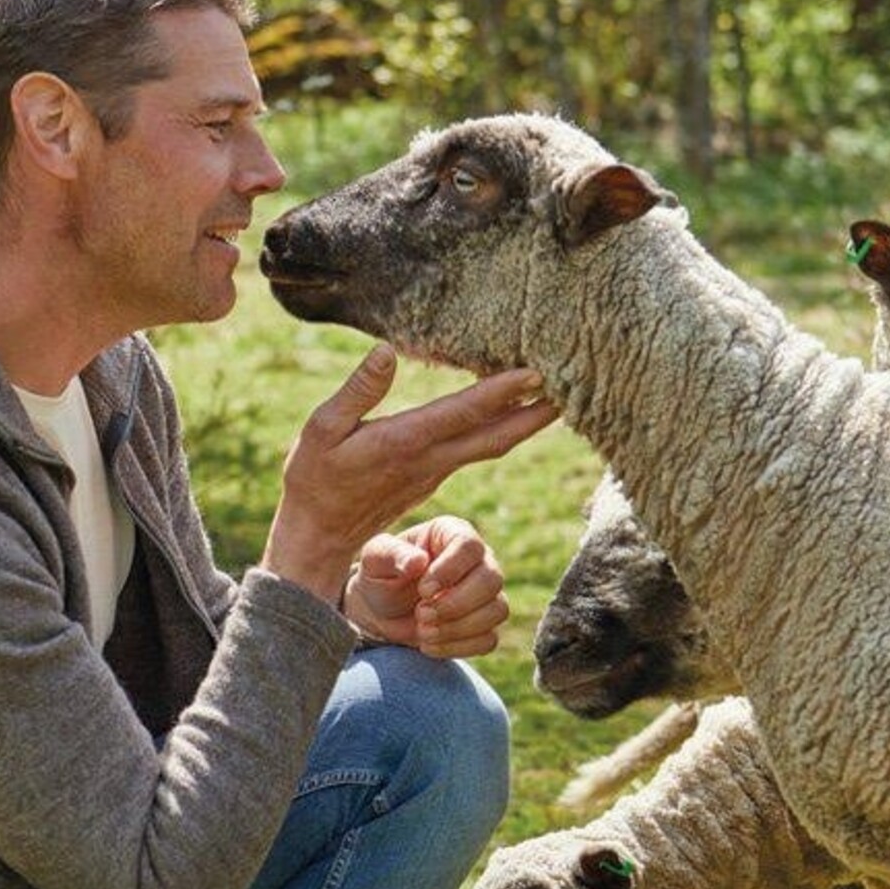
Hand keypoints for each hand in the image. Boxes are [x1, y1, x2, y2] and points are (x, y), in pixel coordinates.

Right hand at [261, 343, 553, 601]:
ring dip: (527, 421)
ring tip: (558, 394)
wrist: (318, 537)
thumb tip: (388, 352)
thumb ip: (358, 391)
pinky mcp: (433, 477)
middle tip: (576, 386)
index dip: (502, 392)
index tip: (537, 372)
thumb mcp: (322, 429)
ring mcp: (435, 472)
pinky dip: (502, 430)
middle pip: (496, 436)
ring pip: (492, 444)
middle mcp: (429, 460)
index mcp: (404, 443)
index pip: (464, 413)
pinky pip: (477, 450)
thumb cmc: (313, 479)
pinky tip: (514, 412)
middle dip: (536, 412)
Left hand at [343, 517, 510, 657]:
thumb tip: (418, 561)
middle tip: (421, 614)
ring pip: (497, 610)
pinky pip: (489, 639)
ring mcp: (486, 593)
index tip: (422, 590)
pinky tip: (429, 645)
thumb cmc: (380, 576)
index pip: (470, 546)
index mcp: (453, 534)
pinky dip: (458, 647)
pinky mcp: (484, 624)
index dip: (449, 571)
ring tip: (423, 631)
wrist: (380, 611)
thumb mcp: (374, 559)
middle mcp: (478, 560)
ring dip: (457, 628)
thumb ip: (391, 554)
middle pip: (491, 580)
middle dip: (454, 605)